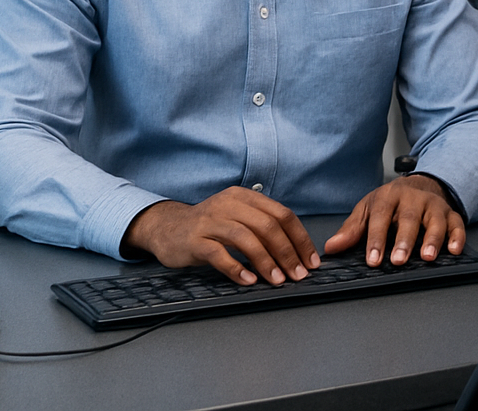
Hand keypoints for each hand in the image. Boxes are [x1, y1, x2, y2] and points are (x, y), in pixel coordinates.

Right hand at [123, 187, 319, 286]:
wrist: (167, 227)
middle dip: (287, 252)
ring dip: (266, 261)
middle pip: (267, 226)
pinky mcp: (194, 240)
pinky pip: (218, 254)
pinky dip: (236, 268)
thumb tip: (297, 253)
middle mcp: (229, 204)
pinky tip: (248, 280)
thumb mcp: (238, 218)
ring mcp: (210, 221)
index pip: (282, 214)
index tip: (311, 260)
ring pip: (245, 238)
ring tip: (277, 280)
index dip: (300, 238)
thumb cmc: (210, 227)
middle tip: (297, 274)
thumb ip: (263, 228)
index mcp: (245, 197)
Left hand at [323, 174, 463, 265]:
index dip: (376, 239)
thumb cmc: (390, 203)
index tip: (373, 259)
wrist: (418, 185)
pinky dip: (457, 236)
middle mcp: (413, 199)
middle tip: (398, 260)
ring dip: (433, 238)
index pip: (381, 217)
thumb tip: (332, 247)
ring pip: (435, 220)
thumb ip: (352, 230)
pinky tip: (455, 249)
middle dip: (405, 240)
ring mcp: (433, 206)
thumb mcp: (367, 210)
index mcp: (389, 197)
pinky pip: (457, 223)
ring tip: (427, 256)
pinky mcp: (450, 213)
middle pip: (409, 218)